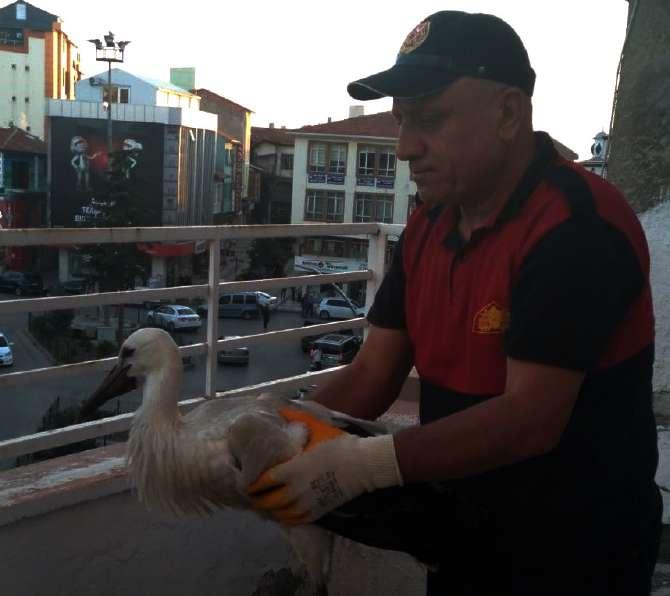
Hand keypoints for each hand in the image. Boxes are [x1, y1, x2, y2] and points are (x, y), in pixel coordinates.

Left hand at [248, 408, 401, 524]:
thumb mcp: (316, 429)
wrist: (362, 465)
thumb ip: (295, 418)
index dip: (250, 484)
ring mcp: (306, 504)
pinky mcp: (317, 512)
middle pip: (266, 502)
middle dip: (256, 499)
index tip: (245, 480)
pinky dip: (284, 518)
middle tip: (252, 493)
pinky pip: (294, 521)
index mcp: (291, 470)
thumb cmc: (337, 445)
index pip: (261, 482)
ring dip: (269, 510)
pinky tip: (282, 513)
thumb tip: (279, 408)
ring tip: (264, 504)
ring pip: (278, 514)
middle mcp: (294, 491)